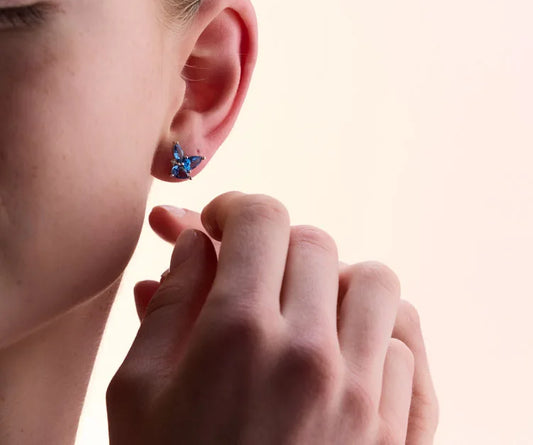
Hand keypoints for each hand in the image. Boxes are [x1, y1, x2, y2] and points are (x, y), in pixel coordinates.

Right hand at [107, 192, 438, 443]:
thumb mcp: (138, 391)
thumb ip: (170, 301)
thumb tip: (193, 240)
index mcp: (237, 335)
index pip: (263, 218)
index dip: (237, 208)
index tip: (221, 224)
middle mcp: (310, 353)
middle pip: (315, 242)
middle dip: (275, 246)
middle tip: (250, 274)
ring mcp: (363, 392)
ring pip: (375, 281)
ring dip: (336, 280)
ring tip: (302, 308)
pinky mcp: (395, 430)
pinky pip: (406, 342)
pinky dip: (375, 332)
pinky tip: (342, 354)